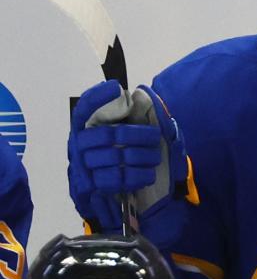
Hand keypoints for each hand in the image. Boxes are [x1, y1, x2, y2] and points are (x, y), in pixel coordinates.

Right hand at [67, 80, 186, 231]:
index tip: (115, 88)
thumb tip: (138, 98)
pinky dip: (137, 176)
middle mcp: (78, 144)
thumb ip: (124, 118)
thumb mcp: (116, 135)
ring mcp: (82, 165)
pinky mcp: (90, 186)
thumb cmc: (110, 155)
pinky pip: (117, 180)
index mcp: (83, 128)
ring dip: (142, 157)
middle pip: (112, 135)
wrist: (95, 191)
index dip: (97, 97)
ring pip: (117, 158)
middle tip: (155, 138)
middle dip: (139, 136)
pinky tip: (148, 174)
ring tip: (155, 158)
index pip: (84, 109)